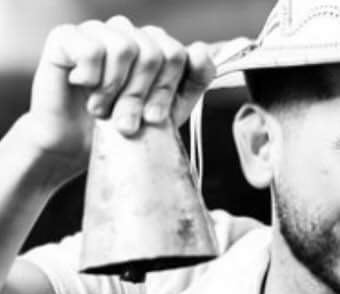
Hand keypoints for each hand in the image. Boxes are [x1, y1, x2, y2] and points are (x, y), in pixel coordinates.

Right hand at [22, 16, 215, 179]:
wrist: (79, 144)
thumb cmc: (125, 124)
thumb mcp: (171, 108)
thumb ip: (195, 79)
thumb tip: (201, 49)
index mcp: (154, 45)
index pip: (175, 54)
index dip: (166, 89)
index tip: (154, 117)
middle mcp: (127, 32)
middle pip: (152, 52)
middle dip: (141, 95)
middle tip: (127, 122)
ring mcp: (97, 31)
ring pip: (124, 47)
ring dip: (115, 89)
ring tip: (103, 109)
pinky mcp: (66, 37)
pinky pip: (91, 48)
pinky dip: (91, 77)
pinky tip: (84, 89)